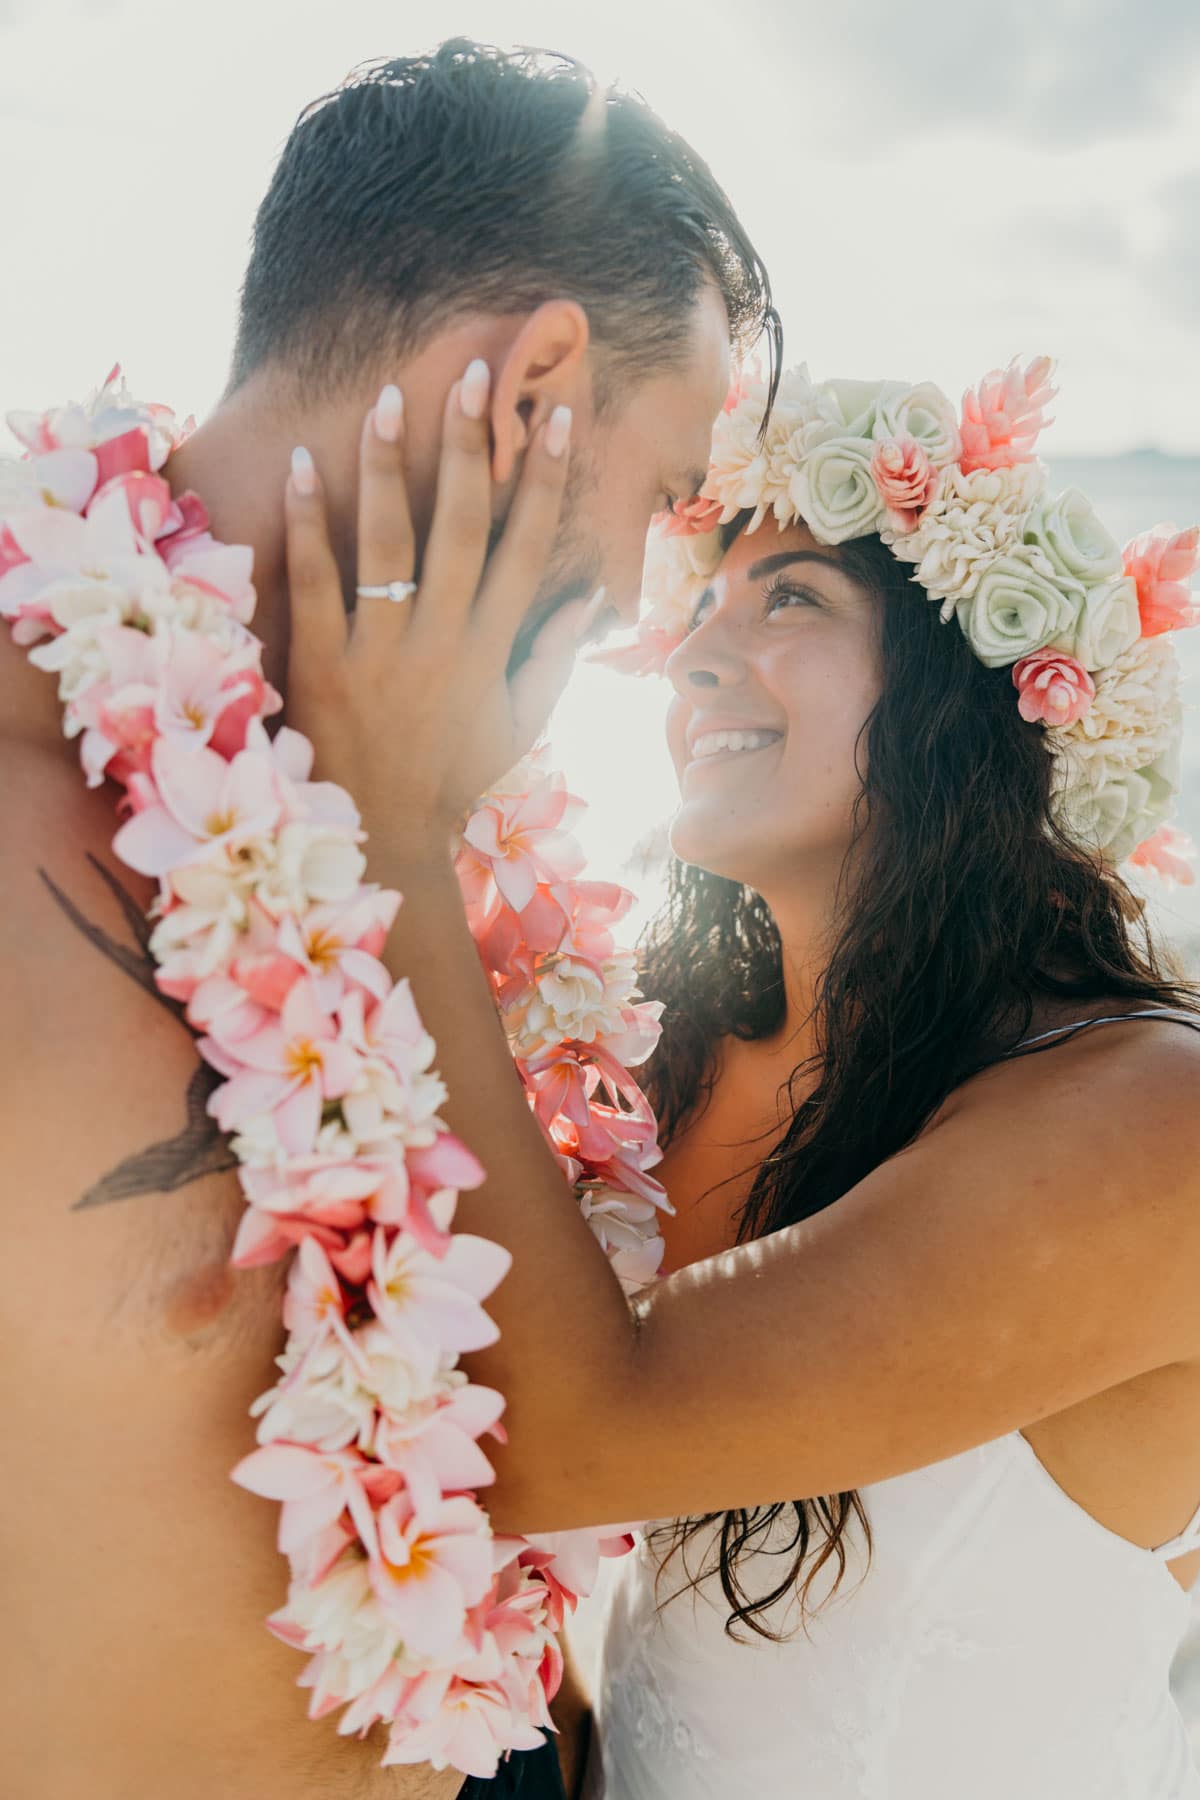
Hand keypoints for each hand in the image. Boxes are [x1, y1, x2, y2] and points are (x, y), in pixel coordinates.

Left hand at [283, 365, 580, 861]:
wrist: (383, 834)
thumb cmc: (453, 777)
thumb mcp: (520, 725)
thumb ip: (552, 660)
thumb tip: (589, 598)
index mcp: (491, 649)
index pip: (526, 548)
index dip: (542, 480)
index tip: (554, 417)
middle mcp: (441, 638)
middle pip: (462, 526)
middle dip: (471, 447)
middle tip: (473, 374)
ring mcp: (380, 648)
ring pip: (389, 542)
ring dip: (391, 465)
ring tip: (390, 396)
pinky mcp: (323, 661)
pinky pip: (316, 581)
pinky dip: (308, 523)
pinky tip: (303, 462)